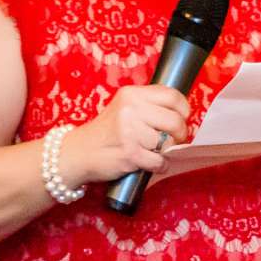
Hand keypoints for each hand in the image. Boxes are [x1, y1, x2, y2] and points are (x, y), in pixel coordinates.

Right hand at [68, 83, 193, 183]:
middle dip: (179, 134)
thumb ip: (150, 105)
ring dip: (164, 151)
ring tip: (150, 150)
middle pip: (175, 121)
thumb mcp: (125, 107)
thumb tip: (183, 113)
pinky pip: (160, 161)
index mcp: (132, 94)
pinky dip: (159, 165)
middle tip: (170, 139)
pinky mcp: (130, 153)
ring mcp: (130, 132)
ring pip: (168, 143)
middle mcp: (131, 110)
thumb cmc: (108, 132)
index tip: (181, 118)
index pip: (173, 97)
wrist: (77, 153)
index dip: (183, 110)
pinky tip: (149, 163)